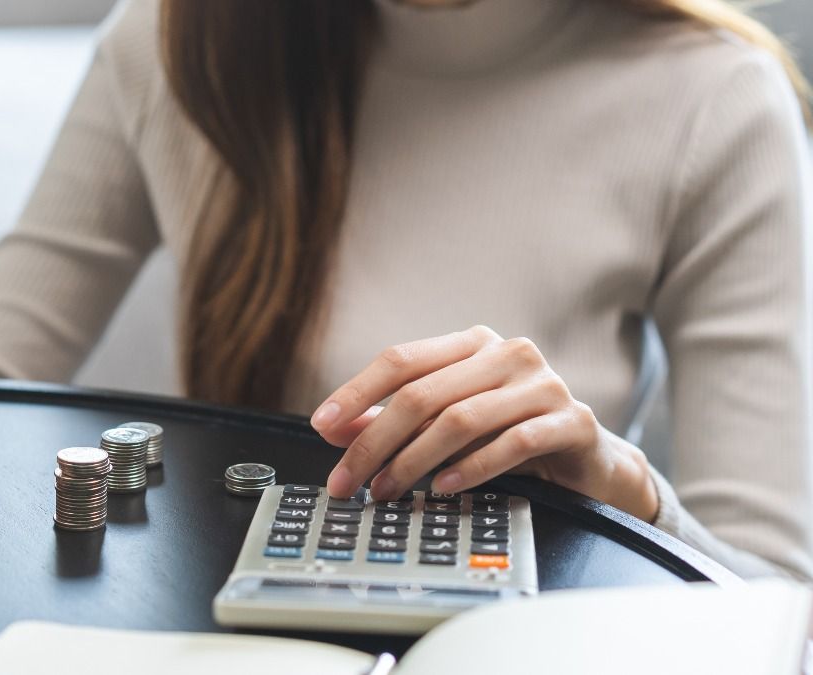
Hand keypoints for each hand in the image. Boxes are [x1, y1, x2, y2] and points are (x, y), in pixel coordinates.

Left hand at [312, 326, 659, 521]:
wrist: (589, 461)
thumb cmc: (510, 434)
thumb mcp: (448, 424)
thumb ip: (395, 422)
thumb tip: (336, 430)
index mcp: (471, 344)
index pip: (401, 359)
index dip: (356, 391)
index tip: (322, 424)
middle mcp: (507, 353)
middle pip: (422, 394)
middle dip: (375, 442)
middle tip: (347, 481)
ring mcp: (542, 384)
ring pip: (461, 418)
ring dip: (414, 460)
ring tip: (387, 490)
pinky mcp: (572, 420)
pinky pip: (513, 443)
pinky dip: (472, 467)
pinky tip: (444, 487)